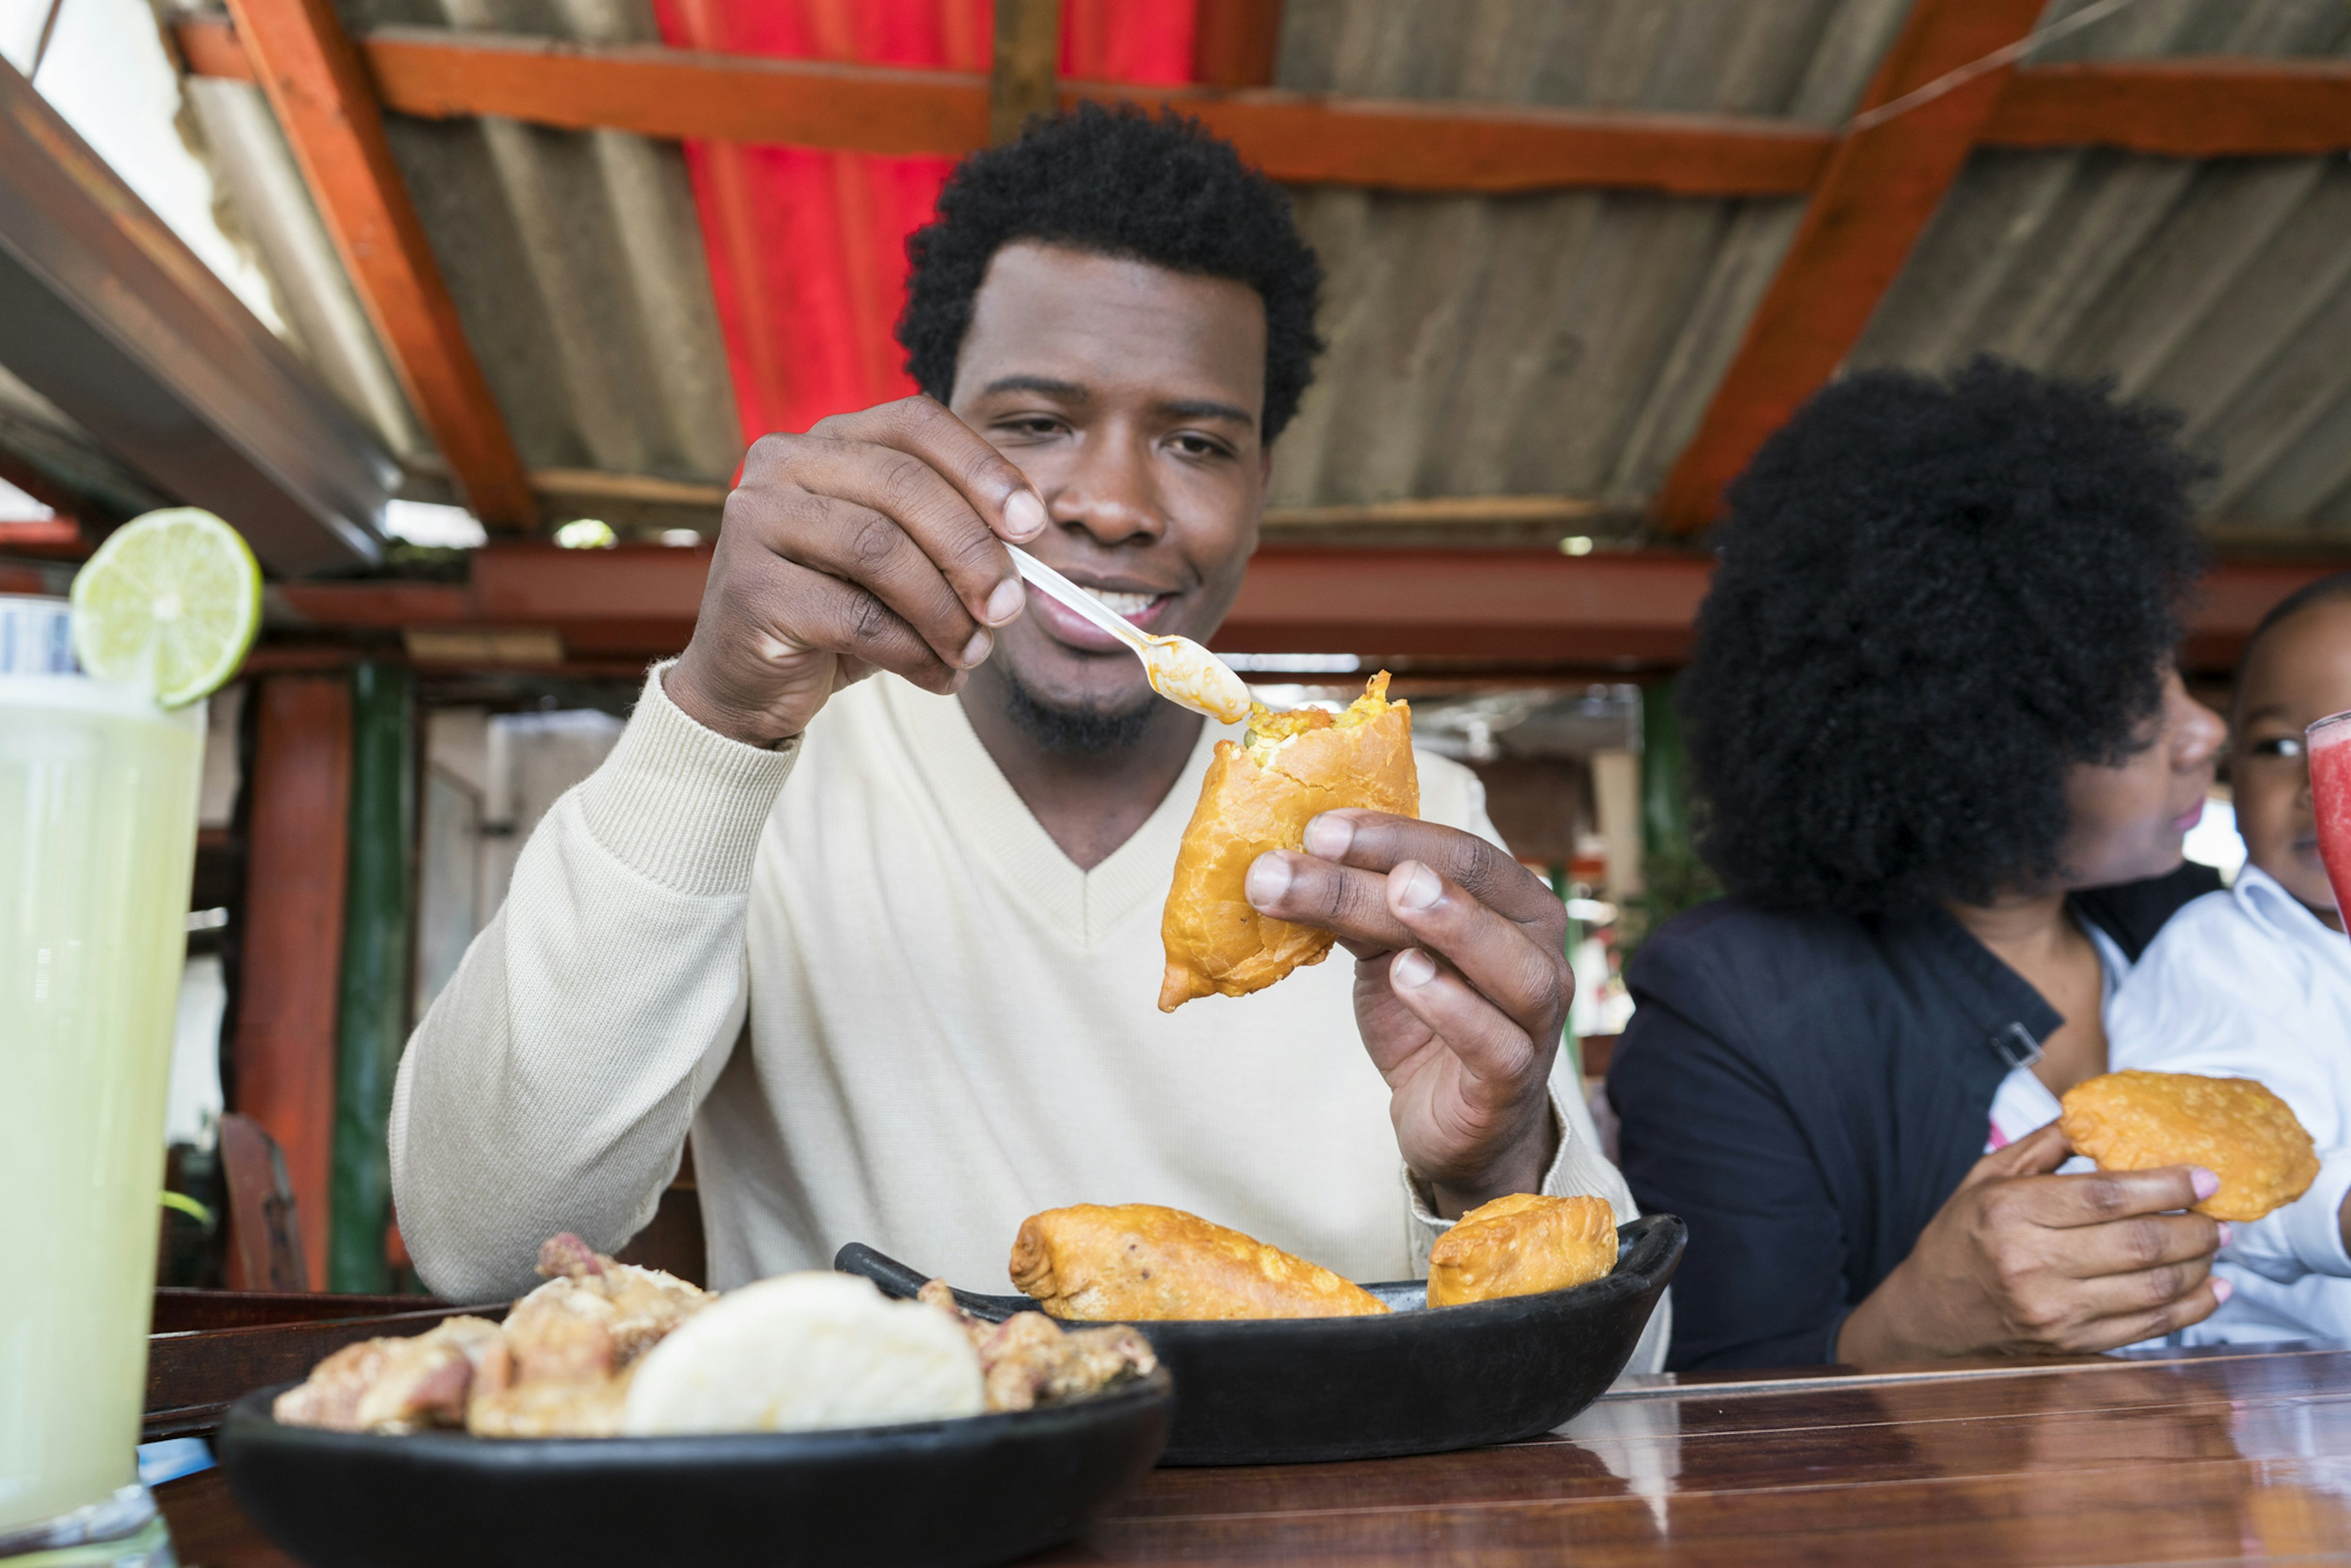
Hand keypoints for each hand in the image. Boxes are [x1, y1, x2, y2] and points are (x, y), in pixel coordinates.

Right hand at [665, 397, 1050, 746]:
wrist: (752, 681)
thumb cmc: (838, 611)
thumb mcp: (901, 561)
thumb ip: (953, 535)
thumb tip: (1030, 543)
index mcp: (828, 440)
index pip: (917, 424)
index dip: (983, 469)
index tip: (1032, 525)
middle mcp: (784, 463)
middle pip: (905, 486)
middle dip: (973, 552)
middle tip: (1009, 607)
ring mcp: (757, 520)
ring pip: (881, 552)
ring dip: (946, 612)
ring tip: (973, 652)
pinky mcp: (752, 589)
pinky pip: (858, 619)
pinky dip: (914, 653)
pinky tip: (936, 676)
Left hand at [1245, 810, 1568, 1216]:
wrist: (1454, 1124)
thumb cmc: (1428, 1020)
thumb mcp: (1385, 951)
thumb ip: (1354, 906)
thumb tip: (1279, 857)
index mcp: (1514, 904)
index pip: (1461, 850)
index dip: (1392, 832)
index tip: (1317, 825)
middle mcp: (1540, 951)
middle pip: (1475, 888)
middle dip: (1394, 859)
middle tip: (1323, 842)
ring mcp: (1536, 1018)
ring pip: (1509, 964)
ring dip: (1452, 922)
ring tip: (1393, 893)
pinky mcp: (1514, 1080)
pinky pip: (1495, 1042)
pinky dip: (1453, 1007)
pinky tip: (1407, 975)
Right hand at [1835, 1121, 2228, 1363]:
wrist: (1931, 1313)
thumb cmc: (1962, 1236)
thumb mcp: (1985, 1178)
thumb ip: (2043, 1147)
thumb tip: (2099, 1117)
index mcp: (2010, 1210)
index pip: (2107, 1197)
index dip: (2166, 1186)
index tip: (2204, 1178)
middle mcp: (2031, 1262)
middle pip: (2139, 1244)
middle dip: (2195, 1227)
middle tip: (2219, 1214)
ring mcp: (2054, 1310)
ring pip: (2153, 1287)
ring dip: (2199, 1265)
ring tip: (2215, 1243)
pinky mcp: (2073, 1343)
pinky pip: (2149, 1327)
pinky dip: (2192, 1309)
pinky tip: (2212, 1288)